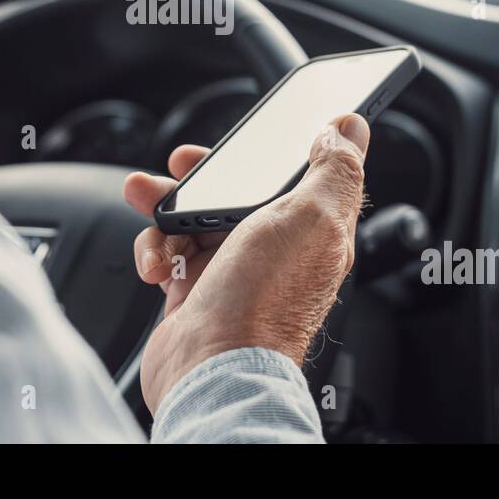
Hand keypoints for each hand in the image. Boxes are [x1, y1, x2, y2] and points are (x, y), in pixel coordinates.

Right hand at [123, 113, 370, 413]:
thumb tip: (350, 129)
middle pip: (232, 194)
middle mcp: (271, 250)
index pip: (293, 176)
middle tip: (179, 167)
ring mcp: (230, 272)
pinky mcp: (193, 292)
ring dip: (165, 210)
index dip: (266, 152)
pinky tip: (156, 264)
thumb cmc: (264, 302)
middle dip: (199, 176)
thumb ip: (334, 171)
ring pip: (192, 220)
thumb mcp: (312, 218)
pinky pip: (166, 254)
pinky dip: (154, 251)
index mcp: (309, 229)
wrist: (213, 369)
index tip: (243, 138)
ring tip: (148, 202)